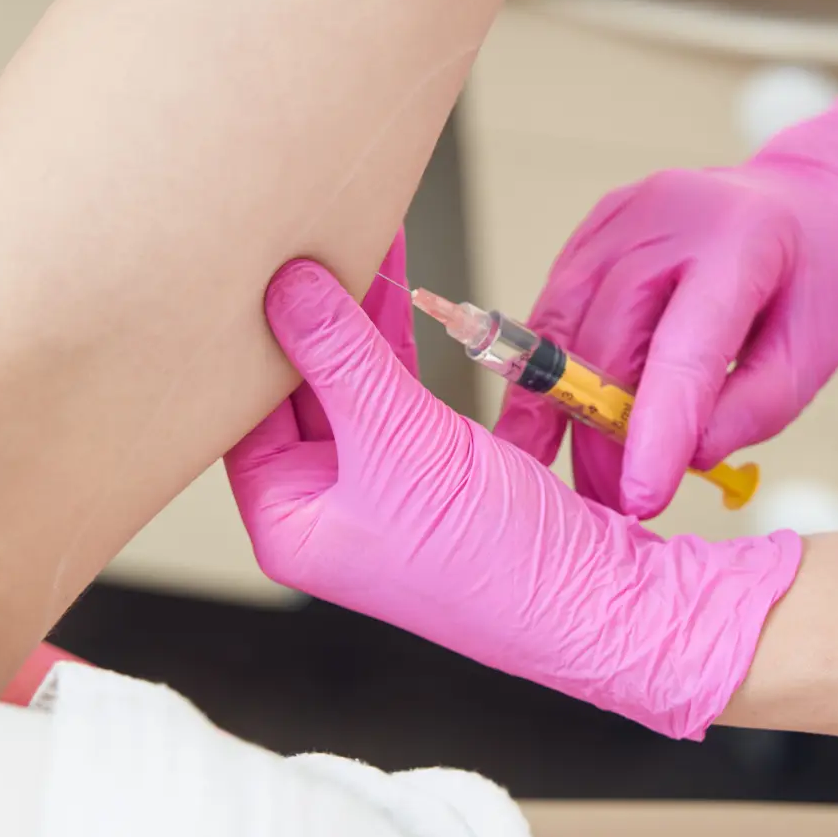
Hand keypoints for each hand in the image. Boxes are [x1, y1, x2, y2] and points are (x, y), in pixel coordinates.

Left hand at [226, 260, 800, 738]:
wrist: (594, 599)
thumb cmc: (496, 559)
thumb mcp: (404, 441)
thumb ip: (343, 357)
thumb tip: (287, 289)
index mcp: (288, 521)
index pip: (242, 410)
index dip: (248, 334)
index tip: (252, 263)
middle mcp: (322, 507)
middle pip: (292, 390)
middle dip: (304, 315)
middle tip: (304, 237)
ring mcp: (375, 488)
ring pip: (345, 382)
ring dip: (353, 317)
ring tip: (354, 239)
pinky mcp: (426, 470)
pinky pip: (392, 391)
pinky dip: (391, 340)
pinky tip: (392, 286)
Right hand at [494, 84, 837, 517]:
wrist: (800, 209)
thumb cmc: (807, 285)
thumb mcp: (810, 356)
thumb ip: (752, 412)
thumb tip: (681, 458)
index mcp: (739, 240)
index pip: (683, 349)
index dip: (655, 431)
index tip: (638, 498)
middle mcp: (668, 214)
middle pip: (609, 340)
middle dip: (601, 434)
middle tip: (611, 503)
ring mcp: (620, 217)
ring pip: (563, 327)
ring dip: (555, 409)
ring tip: (563, 472)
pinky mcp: (590, 232)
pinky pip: (556, 310)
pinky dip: (552, 372)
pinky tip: (558, 418)